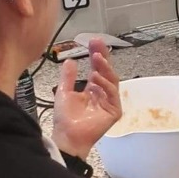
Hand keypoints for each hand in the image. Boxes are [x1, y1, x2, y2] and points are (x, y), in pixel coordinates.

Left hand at [51, 41, 121, 158]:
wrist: (67, 136)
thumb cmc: (66, 118)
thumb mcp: (64, 92)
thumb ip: (68, 77)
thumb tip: (70, 61)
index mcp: (92, 89)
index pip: (97, 69)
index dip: (96, 55)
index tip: (93, 41)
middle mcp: (103, 94)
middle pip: (106, 71)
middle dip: (103, 56)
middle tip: (98, 43)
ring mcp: (110, 102)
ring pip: (112, 80)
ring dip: (104, 68)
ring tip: (96, 58)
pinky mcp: (114, 111)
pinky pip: (113, 94)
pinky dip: (105, 84)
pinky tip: (96, 77)